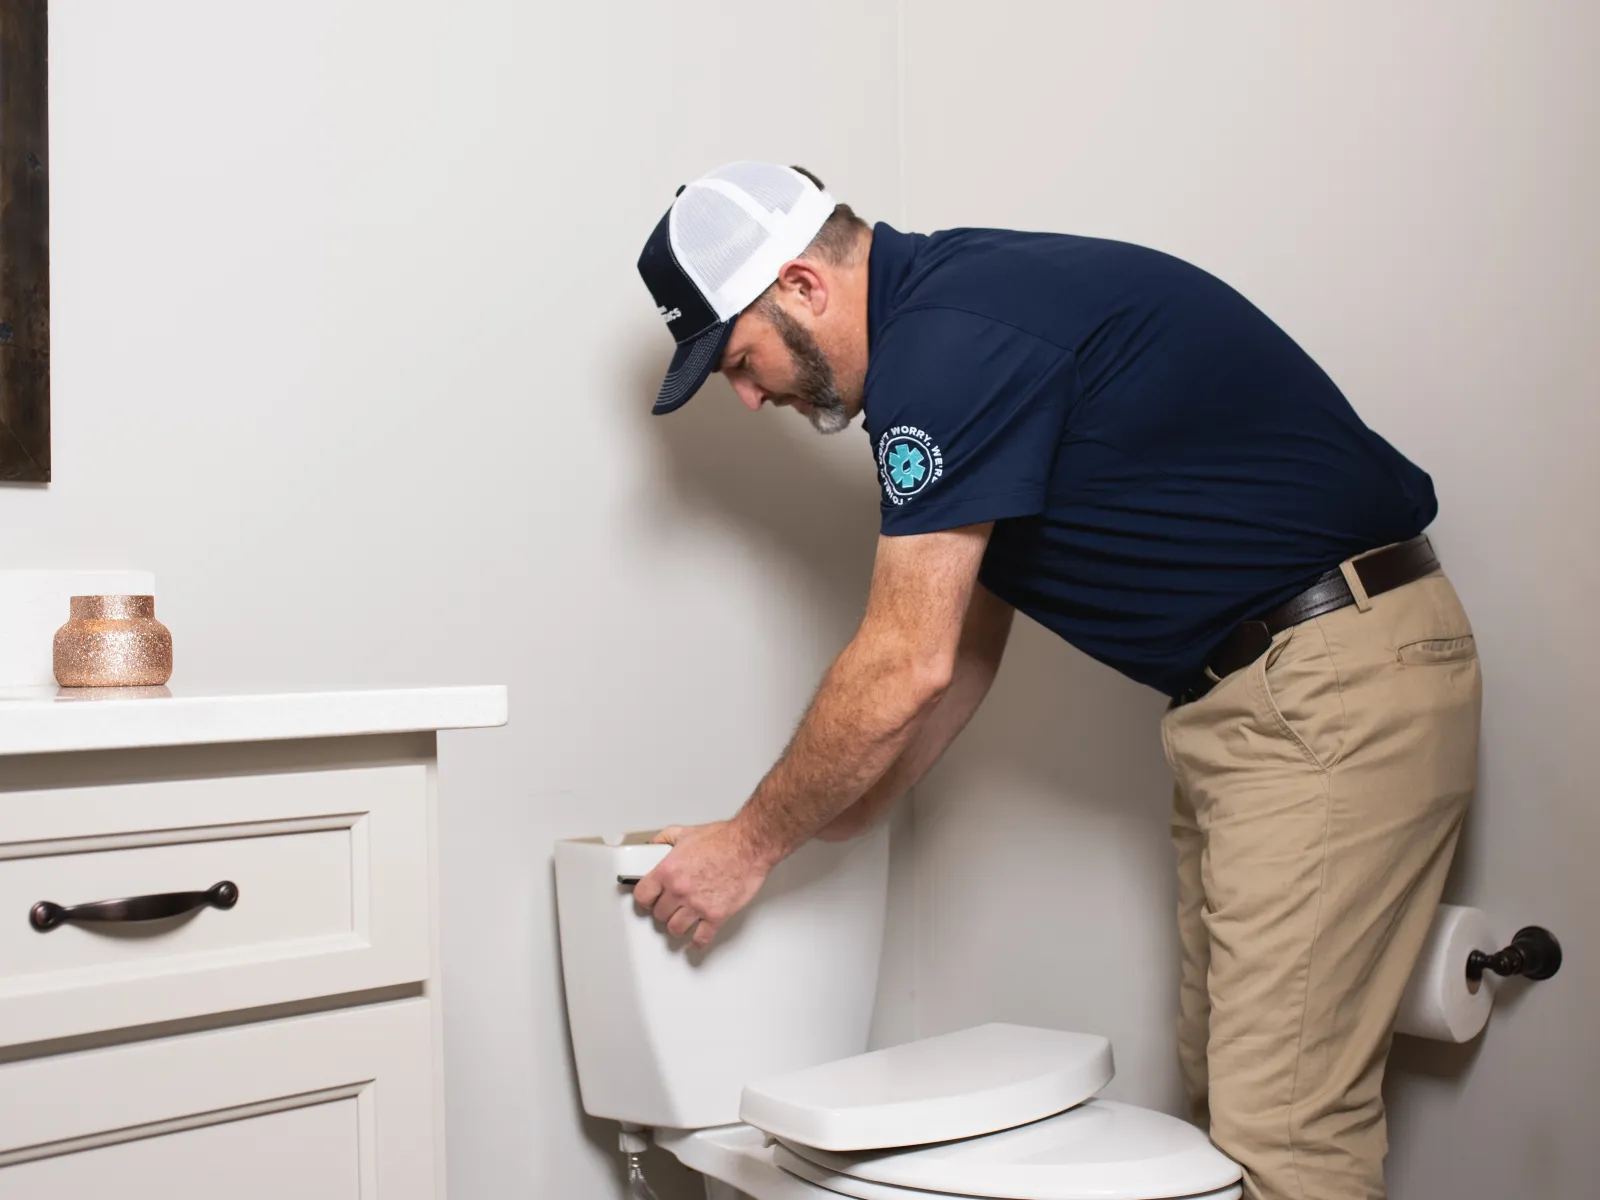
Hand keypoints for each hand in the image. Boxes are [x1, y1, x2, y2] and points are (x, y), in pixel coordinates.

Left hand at [632, 821, 770, 948]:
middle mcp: (680, 890)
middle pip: (659, 914)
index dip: (645, 899)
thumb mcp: (686, 832)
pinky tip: (697, 939)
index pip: (643, 896)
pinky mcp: (716, 916)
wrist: (749, 846)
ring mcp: (697, 905)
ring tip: (682, 921)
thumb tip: (653, 845)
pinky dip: (697, 942)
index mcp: (669, 871)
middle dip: (664, 911)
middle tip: (670, 907)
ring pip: (675, 928)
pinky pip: (701, 938)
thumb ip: (665, 839)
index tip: (649, 901)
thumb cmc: (724, 839)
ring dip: (678, 926)